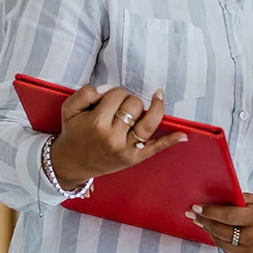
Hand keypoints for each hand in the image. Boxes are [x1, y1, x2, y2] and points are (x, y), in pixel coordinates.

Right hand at [47, 85, 187, 186]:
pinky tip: (183, 135)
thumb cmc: (73, 132)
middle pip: (134, 105)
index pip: (117, 94)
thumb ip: (85, 93)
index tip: (108, 101)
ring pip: (148, 121)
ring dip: (154, 108)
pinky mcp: (134, 158)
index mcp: (96, 123)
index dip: (115, 93)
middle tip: (119, 109)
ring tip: (158, 97)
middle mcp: (113, 136)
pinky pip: (156, 148)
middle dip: (128, 101)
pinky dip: (170, 141)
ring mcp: (126, 149)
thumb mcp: (69, 109)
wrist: (71, 163)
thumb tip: (108, 89)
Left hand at [187, 194, 252, 252]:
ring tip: (204, 223)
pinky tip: (218, 234)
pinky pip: (229, 252)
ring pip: (222, 243)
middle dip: (205, 222)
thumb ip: (241, 200)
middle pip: (221, 231)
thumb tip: (217, 198)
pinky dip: (222, 242)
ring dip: (210, 232)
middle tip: (193, 215)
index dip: (210, 212)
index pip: (228, 216)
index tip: (196, 208)